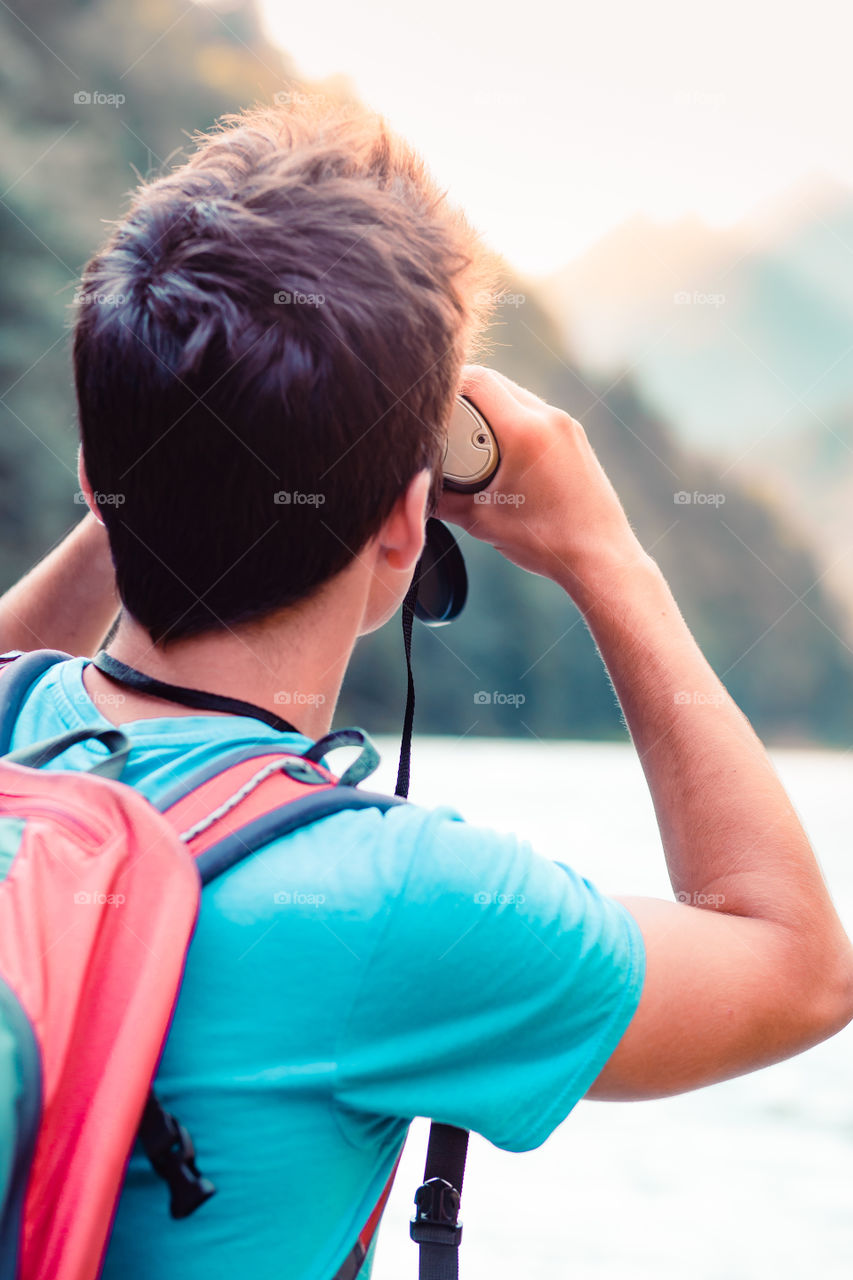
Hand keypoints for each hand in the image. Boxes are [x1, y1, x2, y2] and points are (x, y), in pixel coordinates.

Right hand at [437, 367, 646, 596]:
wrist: (600, 558)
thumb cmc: (545, 542)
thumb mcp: (481, 521)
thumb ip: (441, 500)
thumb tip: (410, 490)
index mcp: (526, 431)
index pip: (478, 381)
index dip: (446, 384)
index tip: (427, 402)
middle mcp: (550, 418)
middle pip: (496, 384)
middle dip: (465, 398)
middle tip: (442, 423)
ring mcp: (567, 427)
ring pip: (517, 398)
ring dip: (490, 411)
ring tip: (468, 442)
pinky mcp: (575, 439)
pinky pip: (535, 415)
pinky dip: (512, 424)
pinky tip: (499, 453)